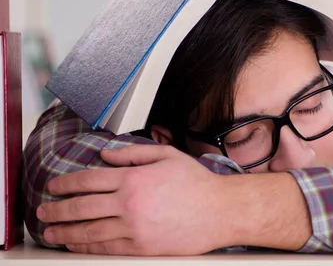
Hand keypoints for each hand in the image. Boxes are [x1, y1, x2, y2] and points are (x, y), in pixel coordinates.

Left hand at [37, 145, 232, 255]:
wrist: (220, 211)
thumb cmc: (197, 183)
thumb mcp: (167, 156)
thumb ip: (133, 153)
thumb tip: (105, 155)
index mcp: (134, 178)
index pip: (89, 180)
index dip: (66, 183)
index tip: (54, 186)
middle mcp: (129, 203)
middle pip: (81, 207)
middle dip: (57, 209)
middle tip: (43, 210)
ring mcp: (134, 228)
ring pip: (88, 231)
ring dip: (65, 231)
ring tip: (51, 231)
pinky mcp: (141, 247)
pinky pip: (106, 248)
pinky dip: (86, 246)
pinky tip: (77, 244)